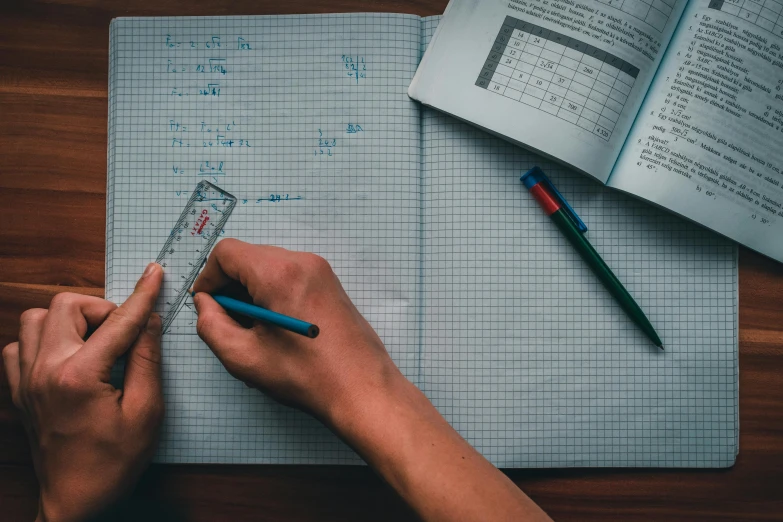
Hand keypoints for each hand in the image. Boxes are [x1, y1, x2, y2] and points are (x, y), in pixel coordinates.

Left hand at [1, 264, 164, 521]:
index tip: (154, 274)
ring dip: (68, 320)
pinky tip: (65, 357)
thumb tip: (149, 320)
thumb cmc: (113, 463)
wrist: (74, 501)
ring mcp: (26, 380)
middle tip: (123, 334)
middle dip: (101, 310)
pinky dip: (41, 341)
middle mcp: (45, 370)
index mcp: (79, 376)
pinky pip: (18, 346)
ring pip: (35, 319)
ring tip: (94, 343)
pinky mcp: (18, 391)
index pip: (118, 322)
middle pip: (66, 306)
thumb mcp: (147, 412)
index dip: (141, 295)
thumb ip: (147, 359)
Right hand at [192, 239, 402, 425]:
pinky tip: (275, 328)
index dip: (208, 277)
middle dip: (230, 285)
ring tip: (252, 331)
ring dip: (251, 291)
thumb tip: (205, 303)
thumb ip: (210, 324)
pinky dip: (273, 293)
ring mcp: (320, 270)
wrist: (362, 388)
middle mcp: (302, 262)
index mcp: (278, 273)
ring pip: (268, 266)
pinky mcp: (330, 283)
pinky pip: (289, 276)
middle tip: (227, 321)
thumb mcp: (242, 356)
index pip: (227, 252)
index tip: (206, 303)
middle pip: (249, 257)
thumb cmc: (307, 375)